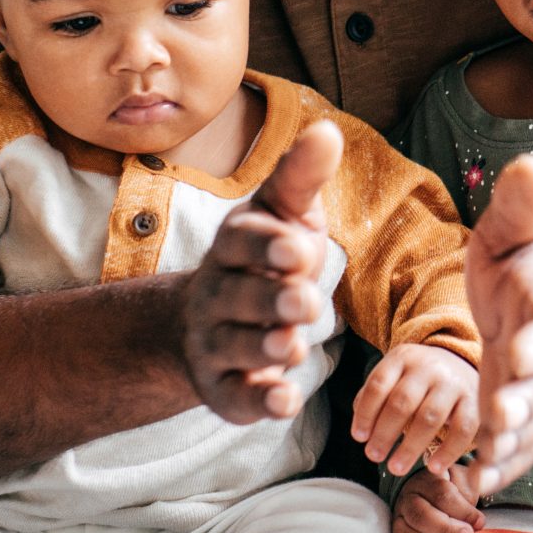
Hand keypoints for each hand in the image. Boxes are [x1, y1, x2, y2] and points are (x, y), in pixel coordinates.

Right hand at [181, 121, 340, 423]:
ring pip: (238, 346)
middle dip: (272, 299)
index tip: (299, 247)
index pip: (243, 241)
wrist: (204, 321)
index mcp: (234, 246)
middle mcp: (218, 293)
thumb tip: (327, 131)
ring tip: (295, 347)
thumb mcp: (281, 214)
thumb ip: (301, 178)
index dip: (269, 245)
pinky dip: (261, 401)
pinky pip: (238, 398)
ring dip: (268, 346)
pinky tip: (285, 400)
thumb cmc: (263, 258)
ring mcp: (216, 342)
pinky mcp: (223, 387)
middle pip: (241, 297)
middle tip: (305, 302)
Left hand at [352, 344, 479, 476]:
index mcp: (403, 358)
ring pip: (429, 417)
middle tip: (373, 456)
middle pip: (402, 401)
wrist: (462, 362)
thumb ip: (375, 397)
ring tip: (395, 467)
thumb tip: (362, 431)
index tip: (359, 437)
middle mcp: (428, 367)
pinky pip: (462, 429)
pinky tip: (434, 467)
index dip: (366, 413)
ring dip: (410, 446)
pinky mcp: (474, 401)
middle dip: (385, 433)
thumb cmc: (419, 378)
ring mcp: (453, 383)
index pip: (378, 384)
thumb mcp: (395, 375)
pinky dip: (448, 451)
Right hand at [392, 463, 484, 532]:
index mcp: (426, 480)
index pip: (441, 494)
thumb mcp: (466, 484)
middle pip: (420, 516)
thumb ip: (475, 489)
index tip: (479, 522)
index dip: (463, 511)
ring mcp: (398, 520)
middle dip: (447, 529)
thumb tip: (480, 510)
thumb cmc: (456, 494)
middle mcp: (407, 499)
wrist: (436, 501)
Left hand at [465, 154, 532, 496]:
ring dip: (510, 442)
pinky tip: (477, 482)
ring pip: (532, 423)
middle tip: (500, 413)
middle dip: (523, 400)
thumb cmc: (523, 267)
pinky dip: (503, 466)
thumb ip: (521, 205)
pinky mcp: (524, 420)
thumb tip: (529, 164)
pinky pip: (519, 447)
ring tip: (484, 462)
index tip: (524, 353)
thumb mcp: (518, 230)